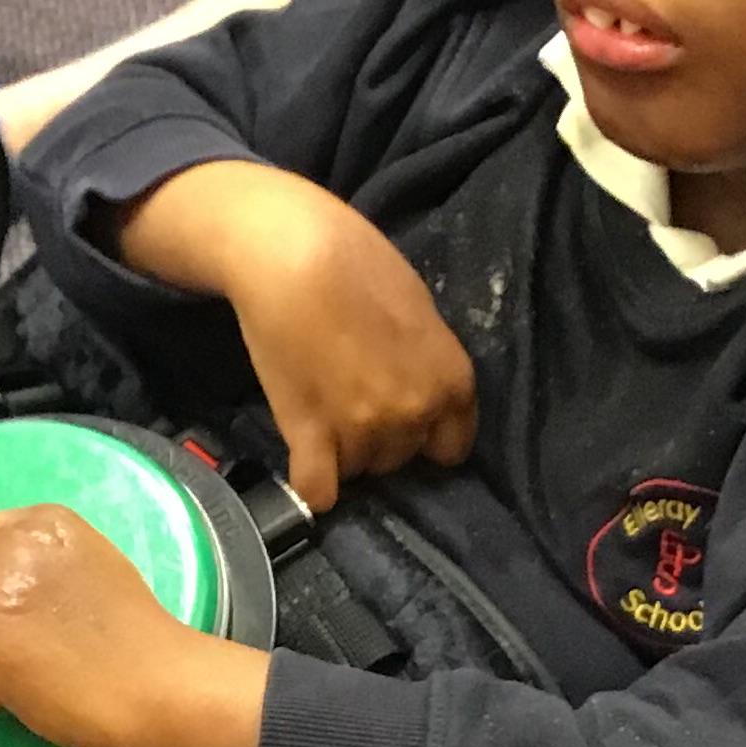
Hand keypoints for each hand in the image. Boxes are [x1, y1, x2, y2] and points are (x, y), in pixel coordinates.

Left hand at [0, 507, 267, 746]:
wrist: (158, 687)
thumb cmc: (140, 647)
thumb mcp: (93, 571)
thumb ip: (44, 569)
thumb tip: (6, 599)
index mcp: (42, 521)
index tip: (1, 626)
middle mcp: (5, 542)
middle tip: (22, 663)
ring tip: (27, 682)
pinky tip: (8, 700)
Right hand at [117, 162, 476, 513]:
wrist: (293, 257)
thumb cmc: (357, 265)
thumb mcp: (418, 309)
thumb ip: (426, 361)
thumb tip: (416, 385)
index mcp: (452, 382)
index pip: (451, 447)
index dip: (425, 433)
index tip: (399, 413)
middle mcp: (416, 414)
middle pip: (400, 457)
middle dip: (379, 435)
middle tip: (348, 392)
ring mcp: (364, 431)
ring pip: (359, 469)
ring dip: (342, 450)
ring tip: (320, 404)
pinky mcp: (311, 438)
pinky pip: (318, 489)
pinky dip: (312, 483)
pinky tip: (306, 461)